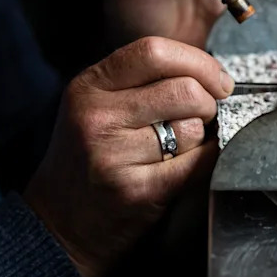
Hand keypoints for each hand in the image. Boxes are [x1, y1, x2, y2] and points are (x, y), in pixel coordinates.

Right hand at [22, 36, 234, 276]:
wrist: (59, 224)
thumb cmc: (86, 161)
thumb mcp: (94, 106)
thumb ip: (139, 82)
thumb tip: (208, 74)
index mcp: (88, 87)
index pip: (155, 51)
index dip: (198, 62)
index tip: (217, 79)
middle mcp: (97, 116)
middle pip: (184, 90)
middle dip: (208, 103)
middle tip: (203, 116)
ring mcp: (114, 154)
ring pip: (192, 129)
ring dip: (199, 139)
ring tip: (174, 150)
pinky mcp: (136, 190)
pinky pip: (196, 164)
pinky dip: (203, 163)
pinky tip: (182, 168)